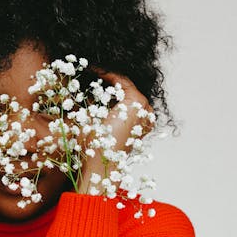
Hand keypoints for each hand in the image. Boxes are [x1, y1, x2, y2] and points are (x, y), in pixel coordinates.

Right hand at [78, 69, 154, 193]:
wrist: (101, 169)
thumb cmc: (96, 143)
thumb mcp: (92, 113)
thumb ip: (96, 93)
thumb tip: (89, 77)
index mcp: (136, 101)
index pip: (120, 79)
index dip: (104, 72)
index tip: (91, 68)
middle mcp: (145, 109)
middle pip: (127, 88)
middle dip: (110, 83)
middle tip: (93, 76)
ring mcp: (146, 120)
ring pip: (130, 99)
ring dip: (115, 94)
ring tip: (98, 89)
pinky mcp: (143, 130)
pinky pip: (132, 111)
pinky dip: (120, 106)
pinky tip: (106, 104)